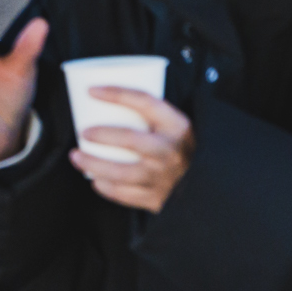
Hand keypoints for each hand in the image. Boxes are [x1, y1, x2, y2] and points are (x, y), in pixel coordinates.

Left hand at [70, 89, 194, 211]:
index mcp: (177, 126)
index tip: (92, 90)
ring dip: (94, 164)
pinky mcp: (159, 200)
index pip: (145, 102)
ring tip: (76, 156)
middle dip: (102, 134)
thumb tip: (110, 104)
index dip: (116, 93)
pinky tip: (95, 180)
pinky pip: (126, 195)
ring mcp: (164, 177)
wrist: (215, 190)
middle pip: (129, 139)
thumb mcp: (179, 129)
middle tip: (82, 131)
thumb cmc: (188, 152)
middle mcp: (171, 151)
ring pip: (121, 172)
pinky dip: (107, 188)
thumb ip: (154, 119)